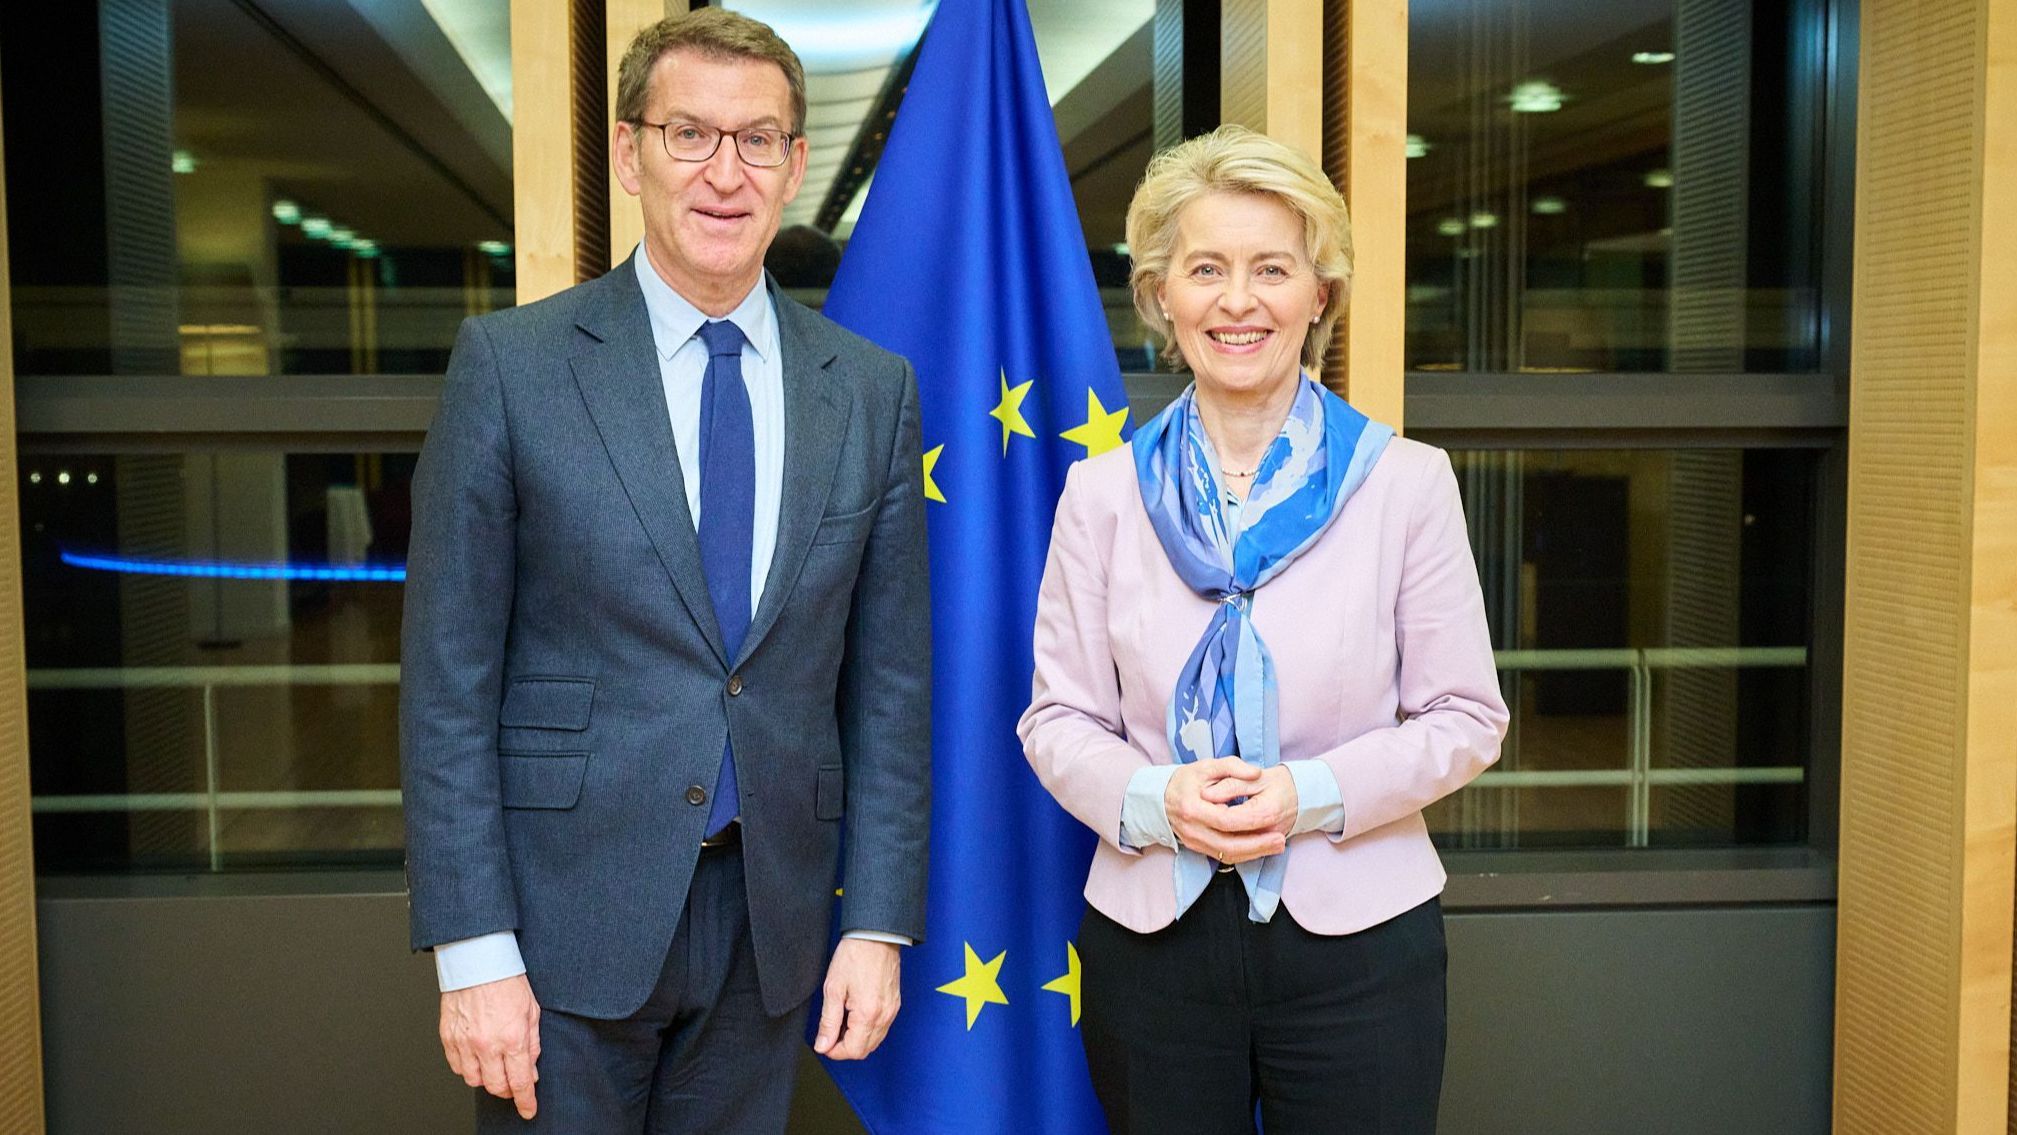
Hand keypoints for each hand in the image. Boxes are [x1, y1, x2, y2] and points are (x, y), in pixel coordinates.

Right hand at [440, 974, 540, 1119]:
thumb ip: (533, 1044)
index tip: (528, 1110)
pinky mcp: (448, 1037)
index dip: (525, 1101)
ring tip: (493, 1065)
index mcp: (512, 1038)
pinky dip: (467, 1067)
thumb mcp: (532, 1012)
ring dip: (486, 1078)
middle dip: (507, 1090)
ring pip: (474, 1080)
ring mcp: (465, 1042)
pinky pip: (457, 1066)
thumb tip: (531, 1070)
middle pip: (496, 1086)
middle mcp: (487, 1044)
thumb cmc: (506, 981)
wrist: (478, 962)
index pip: (519, 1082)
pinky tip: (476, 1057)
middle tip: (512, 1083)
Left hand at [813, 938, 901, 1060]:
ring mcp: (892, 1011)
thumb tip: (822, 1045)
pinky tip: (854, 1015)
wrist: (876, 936)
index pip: (853, 1051)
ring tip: (841, 1021)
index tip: (823, 1043)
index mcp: (868, 1014)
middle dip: (845, 1047)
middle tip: (830, 1032)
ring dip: (856, 1039)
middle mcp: (884, 1016)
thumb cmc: (854, 956)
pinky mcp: (894, 1005)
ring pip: (874, 1041)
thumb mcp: (833, 989)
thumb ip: (828, 1021)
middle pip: (864, 1050)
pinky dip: (867, 1029)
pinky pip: (881, 1028)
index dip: (834, 1051)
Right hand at [1165, 756, 1285, 864]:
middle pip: (1228, 845)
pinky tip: (1260, 849)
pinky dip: (1243, 855)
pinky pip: (1222, 856)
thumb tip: (1256, 772)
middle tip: (1281, 842)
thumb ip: (1233, 766)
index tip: (1273, 823)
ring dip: (1253, 853)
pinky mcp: (1197, 848)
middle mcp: (1192, 830)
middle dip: (1257, 846)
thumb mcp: (1207, 766)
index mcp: (1193, 808)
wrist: (1161, 798)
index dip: (1250, 824)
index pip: (1225, 821)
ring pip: (1227, 855)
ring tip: (1276, 847)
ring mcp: (1194, 842)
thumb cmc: (1186, 780)